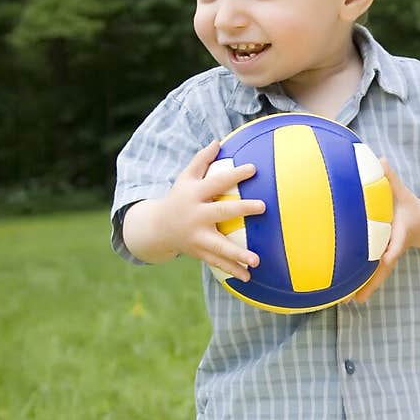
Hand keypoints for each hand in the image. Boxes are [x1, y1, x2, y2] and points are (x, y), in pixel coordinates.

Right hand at [153, 139, 265, 279]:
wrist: (157, 228)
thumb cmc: (178, 197)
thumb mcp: (185, 178)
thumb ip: (201, 160)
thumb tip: (218, 141)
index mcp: (194, 195)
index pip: (216, 182)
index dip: (234, 174)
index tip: (254, 168)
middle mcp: (195, 216)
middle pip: (220, 212)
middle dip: (241, 209)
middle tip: (263, 206)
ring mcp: (197, 237)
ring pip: (219, 245)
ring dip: (238, 254)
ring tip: (257, 261)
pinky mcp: (199, 252)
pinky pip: (217, 262)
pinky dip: (232, 271)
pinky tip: (248, 278)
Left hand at [351, 158, 419, 303]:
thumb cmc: (407, 204)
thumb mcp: (402, 190)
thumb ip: (391, 176)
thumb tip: (380, 158)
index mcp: (401, 232)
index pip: (397, 242)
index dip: (393, 250)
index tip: (388, 257)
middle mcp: (394, 248)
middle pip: (384, 268)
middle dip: (373, 282)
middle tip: (359, 298)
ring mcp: (389, 256)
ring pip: (378, 275)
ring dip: (365, 288)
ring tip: (348, 303)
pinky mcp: (382, 260)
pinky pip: (372, 273)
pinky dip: (361, 284)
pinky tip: (346, 296)